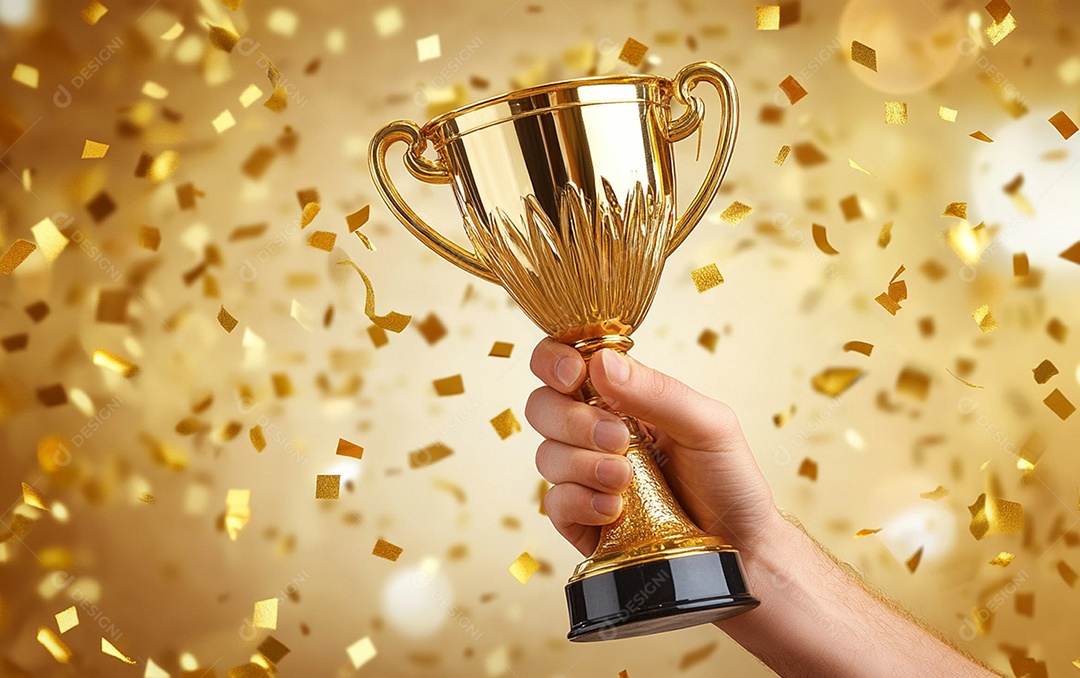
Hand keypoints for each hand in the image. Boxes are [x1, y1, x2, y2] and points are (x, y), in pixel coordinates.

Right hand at [525, 338, 780, 557]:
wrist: (742, 547)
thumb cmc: (729, 479)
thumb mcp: (707, 424)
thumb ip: (656, 391)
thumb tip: (600, 362)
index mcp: (621, 398)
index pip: (564, 364)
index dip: (554, 361)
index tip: (573, 375)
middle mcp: (594, 432)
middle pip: (542, 407)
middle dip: (573, 420)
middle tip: (618, 439)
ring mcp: (584, 477)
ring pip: (546, 456)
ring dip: (583, 464)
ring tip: (626, 480)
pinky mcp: (581, 520)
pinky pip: (553, 503)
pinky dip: (580, 502)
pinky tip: (614, 509)